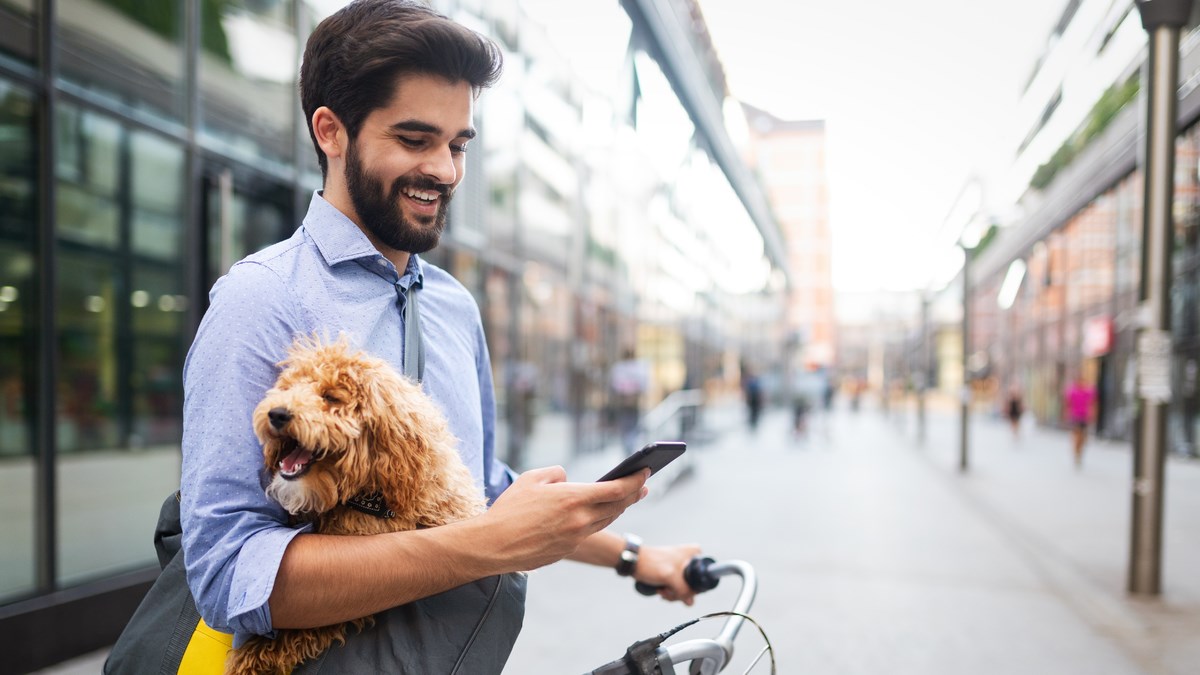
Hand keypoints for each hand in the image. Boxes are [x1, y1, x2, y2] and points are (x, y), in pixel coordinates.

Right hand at [480, 467, 648, 571]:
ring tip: (625, 498)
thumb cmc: (510, 508)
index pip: (616, 489)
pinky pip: (588, 532)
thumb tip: (568, 478)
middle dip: (633, 494)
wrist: (494, 545)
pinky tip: (597, 514)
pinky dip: (596, 521)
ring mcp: (575, 538)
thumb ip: (556, 473)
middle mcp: (579, 520)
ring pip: (605, 521)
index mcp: (573, 498)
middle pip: (617, 506)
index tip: (645, 472)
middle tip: (643, 485)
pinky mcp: (568, 550)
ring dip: (618, 508)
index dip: (635, 480)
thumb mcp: (532, 478)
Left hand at [634, 543, 702, 605]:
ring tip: (662, 590)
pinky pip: (677, 588)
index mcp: (694, 554)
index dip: (694, 588)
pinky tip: (660, 590)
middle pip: (693, 585)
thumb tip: (690, 602)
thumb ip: (684, 590)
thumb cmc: (652, 564)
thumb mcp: (671, 577)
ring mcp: (681, 567)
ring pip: (684, 589)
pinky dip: (669, 592)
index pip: (703, 576)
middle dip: (680, 592)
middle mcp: (689, 559)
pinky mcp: (673, 573)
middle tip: (668, 590)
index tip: (681, 590)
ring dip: (673, 594)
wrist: (634, 562)